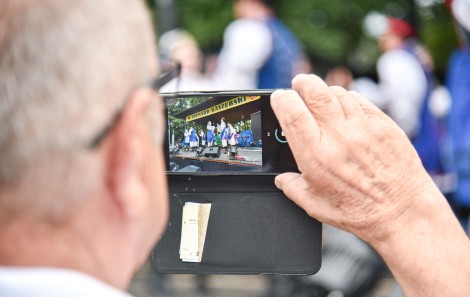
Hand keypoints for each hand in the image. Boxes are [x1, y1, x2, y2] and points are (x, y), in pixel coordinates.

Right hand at [271, 74, 436, 243]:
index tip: (280, 98)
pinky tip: (344, 108)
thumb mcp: (315, 206)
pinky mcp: (383, 124)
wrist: (402, 212)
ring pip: (337, 92)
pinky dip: (346, 99)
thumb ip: (292, 188)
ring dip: (324, 92)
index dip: (282, 99)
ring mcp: (363, 128)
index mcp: (316, 156)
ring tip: (321, 99)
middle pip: (315, 91)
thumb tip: (282, 179)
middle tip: (299, 84)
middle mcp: (339, 137)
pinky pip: (359, 100)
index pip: (292, 112)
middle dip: (302, 83)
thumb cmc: (360, 212)